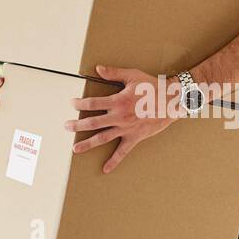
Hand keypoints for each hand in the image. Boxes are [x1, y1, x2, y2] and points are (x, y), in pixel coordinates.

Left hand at [63, 64, 183, 172]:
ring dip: (88, 143)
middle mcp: (120, 116)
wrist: (171, 101)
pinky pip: (123, 152)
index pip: (92, 104)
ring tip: (75, 148)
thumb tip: (98, 69)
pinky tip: (105, 169)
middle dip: (77, 125)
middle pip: (93, 123)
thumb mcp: (132, 76)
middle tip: (66, 126)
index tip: (72, 104)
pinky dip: (114, 161)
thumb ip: (113, 73)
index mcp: (118, 101)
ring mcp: (126, 129)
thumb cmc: (152, 87)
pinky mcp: (135, 137)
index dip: (80, 103)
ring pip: (103, 138)